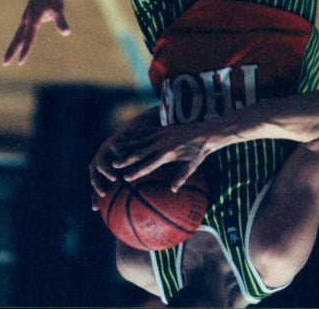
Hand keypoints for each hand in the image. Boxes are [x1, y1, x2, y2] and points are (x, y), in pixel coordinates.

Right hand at [2, 0, 70, 65]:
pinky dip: (18, 39)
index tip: (20, 63)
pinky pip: (21, 30)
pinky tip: (19, 42)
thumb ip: (61, 22)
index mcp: (34, 20)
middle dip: (11, 51)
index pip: (29, 39)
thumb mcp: (58, 8)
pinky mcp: (28, 16)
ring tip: (7, 57)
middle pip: (18, 39)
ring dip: (12, 46)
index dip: (25, 51)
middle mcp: (27, 20)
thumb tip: (66, 33)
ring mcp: (26, 18)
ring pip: (17, 35)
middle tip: (4, 63)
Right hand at [92, 122, 211, 196]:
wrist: (204, 130)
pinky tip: (125, 136)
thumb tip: (173, 191)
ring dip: (126, 146)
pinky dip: (134, 134)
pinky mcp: (161, 129)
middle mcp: (162, 143)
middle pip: (140, 152)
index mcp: (168, 154)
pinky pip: (144, 131)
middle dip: (126, 159)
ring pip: (139, 140)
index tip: (126, 177)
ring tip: (113, 149)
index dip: (137, 171)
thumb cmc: (199, 151)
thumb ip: (181, 177)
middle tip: (114, 165)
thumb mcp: (192, 166)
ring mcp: (160, 134)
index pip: (149, 165)